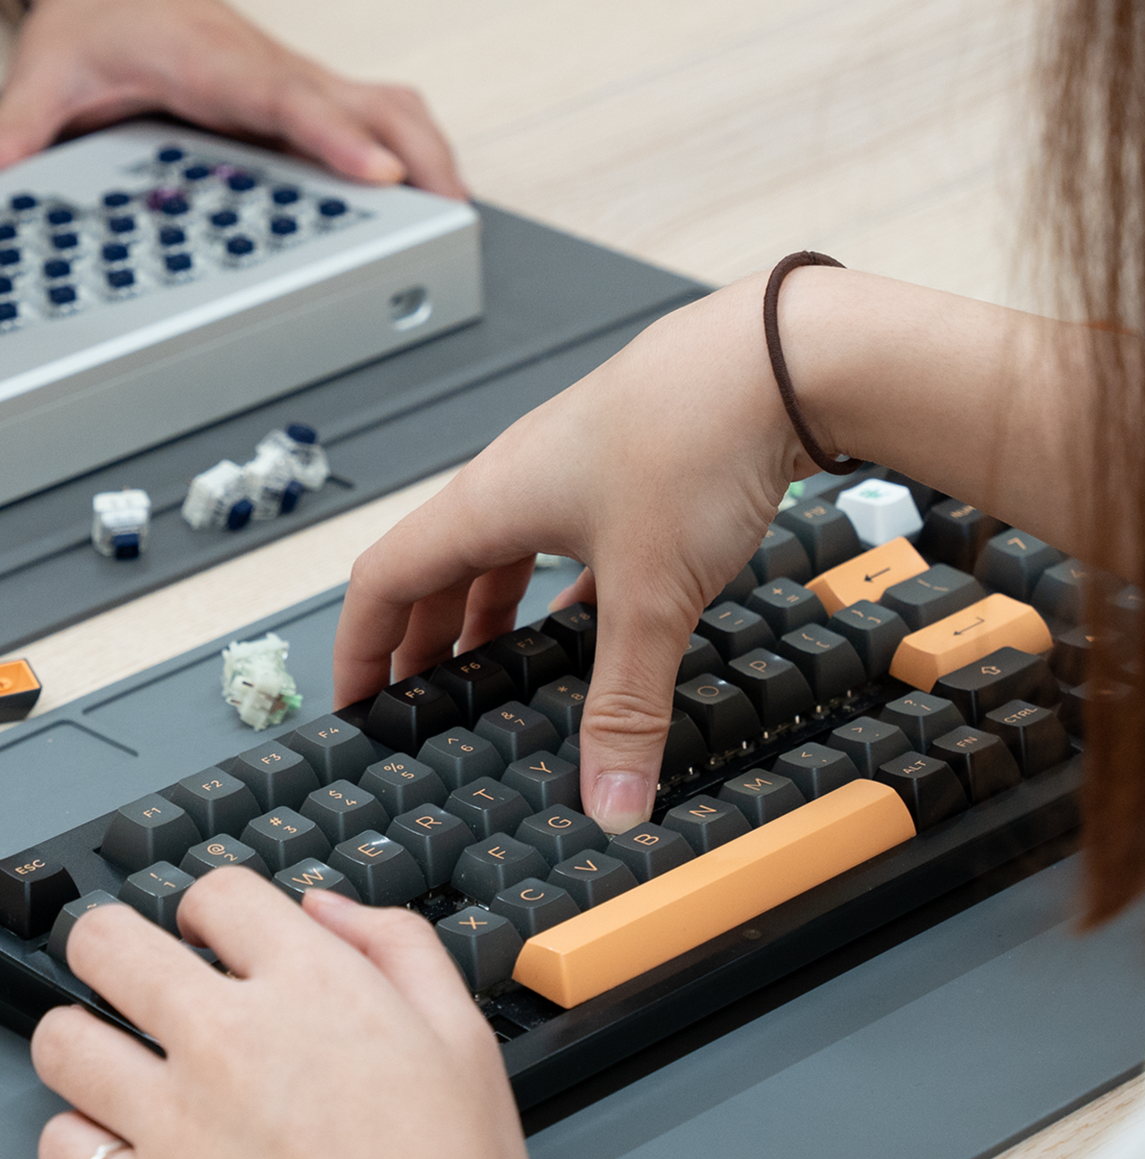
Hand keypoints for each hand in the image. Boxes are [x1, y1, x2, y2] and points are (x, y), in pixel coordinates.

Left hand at [0, 0, 466, 193]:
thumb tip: (0, 181)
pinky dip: (422, 149)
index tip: (377, 173)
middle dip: (416, 156)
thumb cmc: (97, 24)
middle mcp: (275, 69)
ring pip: (394, 105)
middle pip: (368, 104)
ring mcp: (306, 78)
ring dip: (432, 154)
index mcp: (215, 65)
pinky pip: (390, 112)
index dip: (337, 137)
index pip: (288, 102)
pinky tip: (437, 194)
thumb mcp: (42, 76)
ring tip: (458, 218)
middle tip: (450, 214)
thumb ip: (19, 135)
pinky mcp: (321, 90)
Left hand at [32, 875, 532, 1158]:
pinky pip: (62, 1151)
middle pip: (106, 944)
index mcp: (309, 986)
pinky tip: (118, 1147)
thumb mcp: (462, 1035)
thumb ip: (398, 946)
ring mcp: (173, 1120)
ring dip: (82, 1039)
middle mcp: (226, 1037)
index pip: (217, 894)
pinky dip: (80, 1143)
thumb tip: (326, 907)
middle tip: (133, 978)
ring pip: (63, 1043)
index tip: (208, 938)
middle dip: (112, 947)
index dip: (209, 909)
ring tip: (111, 1060)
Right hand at [334, 274, 810, 833]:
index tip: (352, 708)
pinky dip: (564, 595)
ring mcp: (573, 468)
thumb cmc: (692, 438)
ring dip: (492, 618)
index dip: (359, 651)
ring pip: (507, 553)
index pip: (383, 581)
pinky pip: (570, 543)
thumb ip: (626, 708)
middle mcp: (517, 478)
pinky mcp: (630, 466)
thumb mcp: (652, 598)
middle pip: (440, 570)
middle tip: (420, 711)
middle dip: (423, 646)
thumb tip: (611, 802)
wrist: (778, 356)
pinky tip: (593, 628)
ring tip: (499, 677)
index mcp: (489, 502)